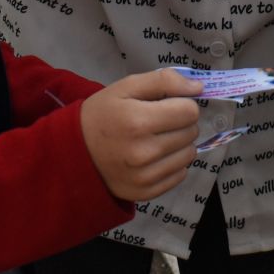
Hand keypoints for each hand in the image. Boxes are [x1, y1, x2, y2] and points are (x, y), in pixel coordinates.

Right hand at [79, 68, 205, 201]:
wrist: (75, 152)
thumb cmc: (102, 114)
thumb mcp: (126, 86)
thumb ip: (163, 80)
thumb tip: (198, 87)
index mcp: (138, 120)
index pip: (190, 111)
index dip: (183, 104)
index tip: (168, 105)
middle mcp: (144, 152)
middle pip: (191, 132)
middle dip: (181, 123)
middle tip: (159, 122)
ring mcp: (146, 176)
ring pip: (189, 155)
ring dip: (179, 144)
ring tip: (157, 139)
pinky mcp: (147, 193)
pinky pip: (180, 175)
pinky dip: (173, 164)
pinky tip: (154, 157)